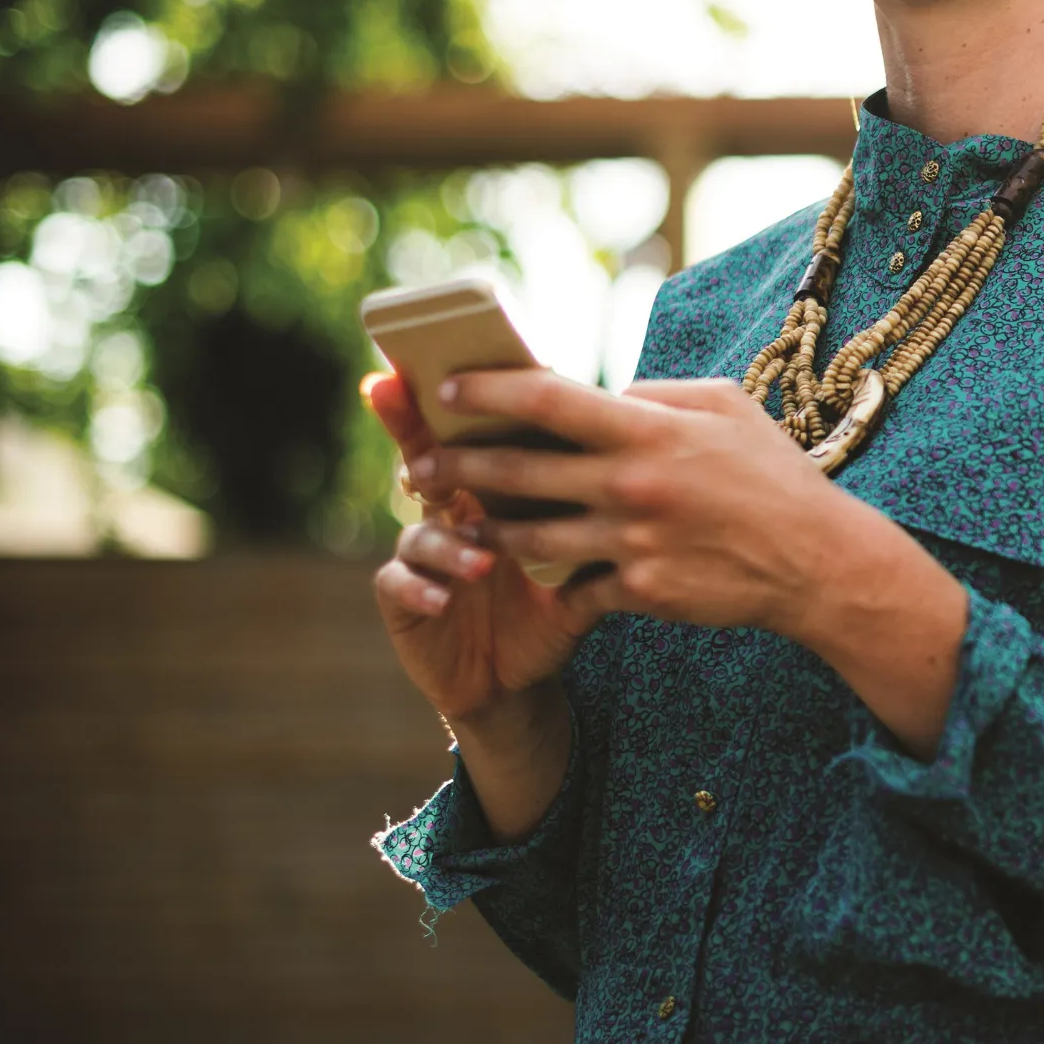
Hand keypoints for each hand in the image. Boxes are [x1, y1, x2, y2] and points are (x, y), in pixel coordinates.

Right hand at [365, 372, 603, 728]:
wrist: (519, 675)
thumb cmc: (555, 602)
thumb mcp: (585, 552)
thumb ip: (603, 503)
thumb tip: (646, 447)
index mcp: (493, 487)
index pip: (476, 432)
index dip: (458, 400)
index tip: (450, 368)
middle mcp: (450, 509)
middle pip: (426, 459)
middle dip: (416, 439)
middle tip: (429, 439)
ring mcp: (421, 553)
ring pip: (420, 529)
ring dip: (448, 542)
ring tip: (482, 561)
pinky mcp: (403, 599)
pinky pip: (396, 583)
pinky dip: (419, 586)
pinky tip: (443, 598)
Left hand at [419, 370, 968, 755]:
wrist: (814, 560)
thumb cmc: (770, 472)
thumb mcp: (723, 406)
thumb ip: (656, 396)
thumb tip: (605, 394)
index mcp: (648, 430)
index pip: (546, 399)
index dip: (486, 390)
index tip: (445, 389)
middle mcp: (631, 485)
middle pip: (516, 472)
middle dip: (455, 466)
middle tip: (417, 464)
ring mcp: (631, 543)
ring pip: (529, 536)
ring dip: (485, 527)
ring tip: (456, 519)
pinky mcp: (638, 591)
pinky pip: (574, 584)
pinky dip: (550, 576)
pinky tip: (527, 569)